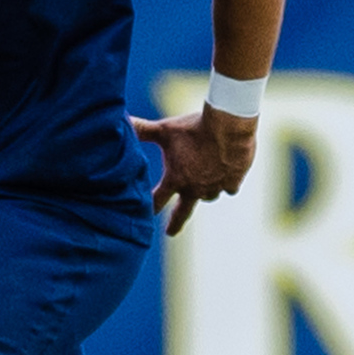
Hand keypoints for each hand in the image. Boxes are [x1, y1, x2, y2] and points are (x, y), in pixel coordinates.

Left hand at [132, 104, 258, 235]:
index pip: (157, 200)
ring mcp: (215, 187)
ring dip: (204, 193)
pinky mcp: (233, 181)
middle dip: (175, 224)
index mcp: (176, 179)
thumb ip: (141, 130)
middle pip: (182, 213)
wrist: (228, 126)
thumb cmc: (193, 127)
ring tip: (204, 188)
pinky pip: (229, 188)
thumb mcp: (164, 129)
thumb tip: (120, 121)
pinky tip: (227, 178)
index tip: (145, 214)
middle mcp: (195, 188)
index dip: (150, 206)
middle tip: (170, 233)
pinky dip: (227, 184)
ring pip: (208, 196)